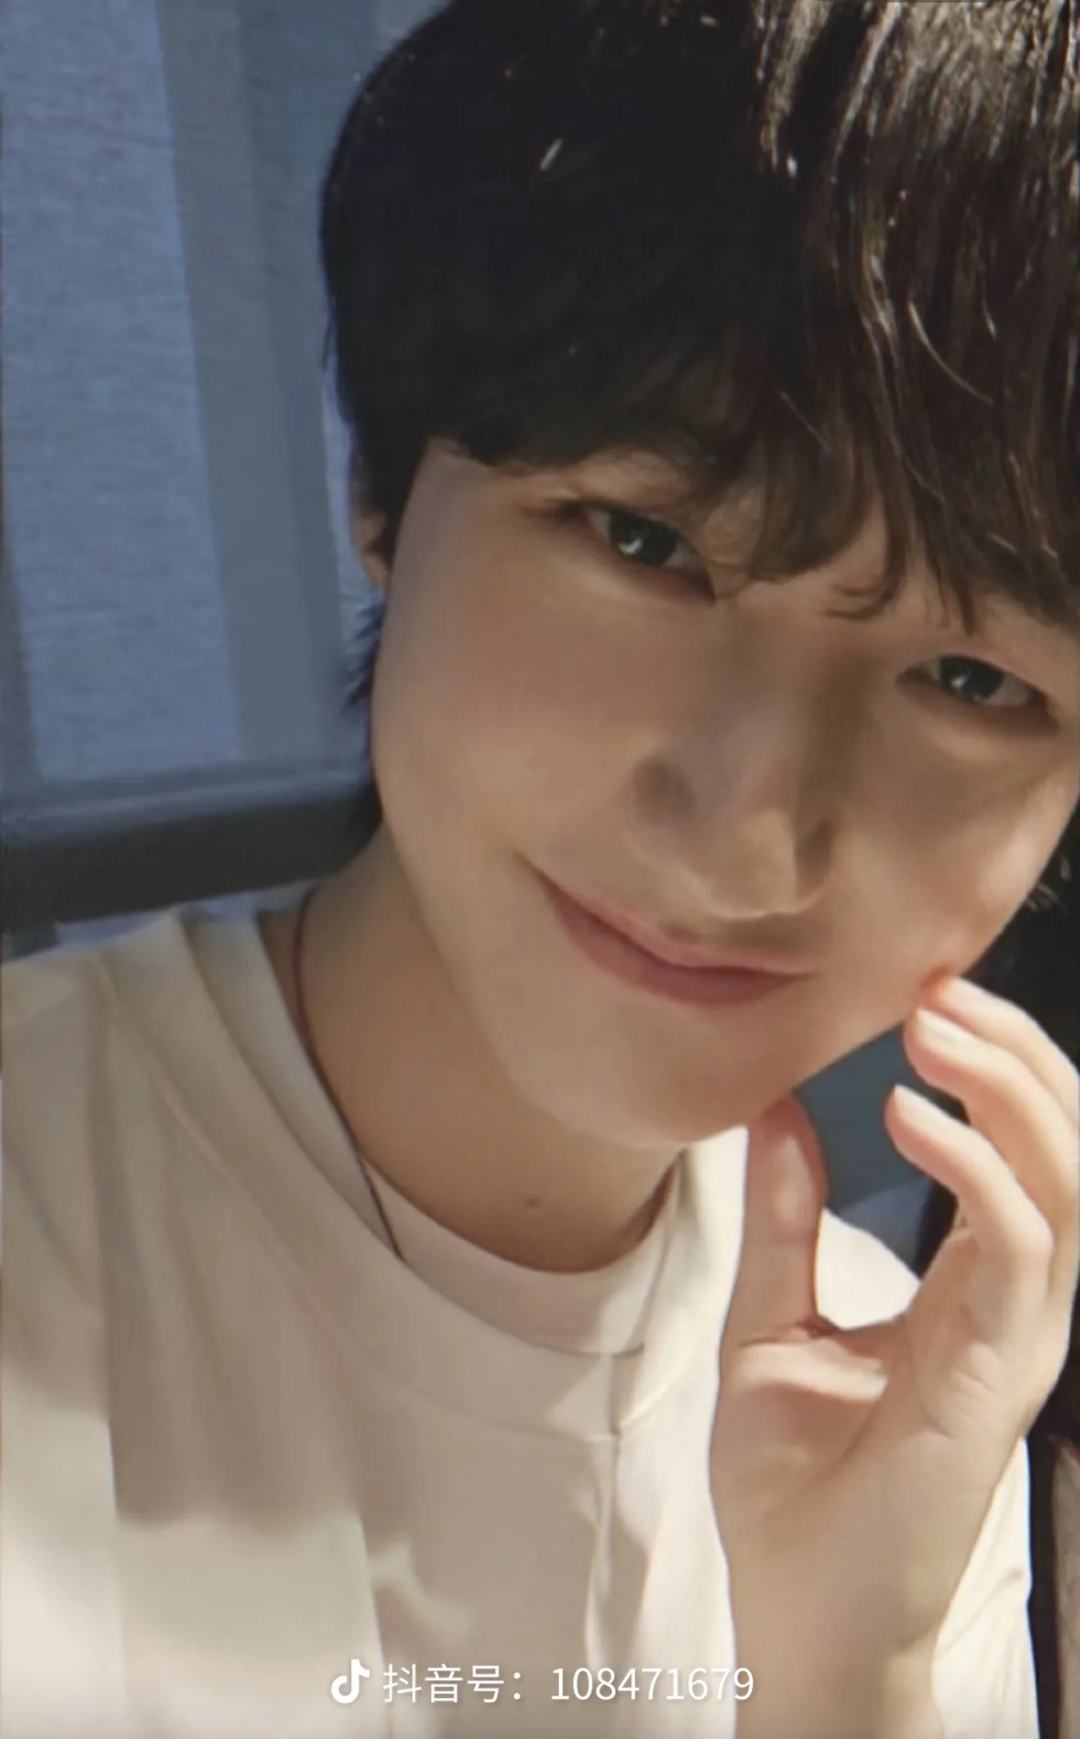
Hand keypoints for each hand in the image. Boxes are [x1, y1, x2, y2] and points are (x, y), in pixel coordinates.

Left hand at [710, 974, 1078, 1735]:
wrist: (793, 1614)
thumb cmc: (792, 1486)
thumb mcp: (772, 1320)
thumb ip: (786, 1218)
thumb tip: (773, 1103)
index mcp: (966, 1290)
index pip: (1016, 1151)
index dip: (986, 1064)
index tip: (919, 989)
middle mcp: (1009, 1307)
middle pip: (1059, 1149)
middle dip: (1011, 1053)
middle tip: (935, 984)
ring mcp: (1013, 1342)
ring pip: (1062, 1183)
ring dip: (1006, 1088)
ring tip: (933, 1019)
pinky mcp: (995, 1380)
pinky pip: (1013, 1251)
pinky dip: (976, 1170)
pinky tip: (908, 1117)